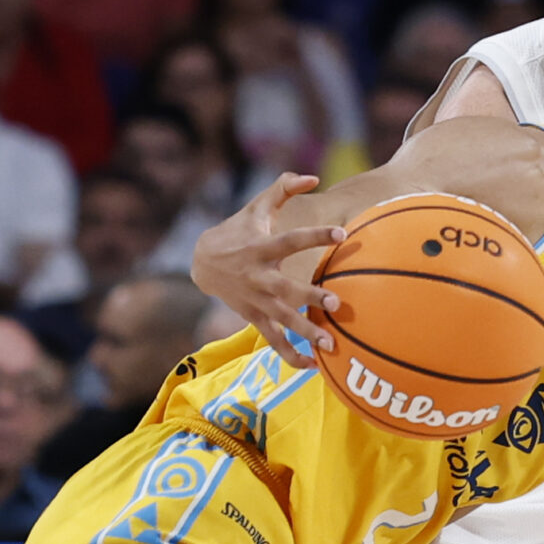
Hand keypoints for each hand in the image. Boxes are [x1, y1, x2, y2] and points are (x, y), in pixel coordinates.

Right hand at [191, 172, 344, 369]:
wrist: (201, 262)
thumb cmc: (238, 231)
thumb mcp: (257, 207)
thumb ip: (284, 188)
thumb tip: (314, 177)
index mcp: (262, 248)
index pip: (291, 239)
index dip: (315, 235)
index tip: (342, 232)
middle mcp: (259, 277)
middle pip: (286, 289)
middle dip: (310, 297)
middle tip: (336, 302)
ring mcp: (256, 300)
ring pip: (282, 320)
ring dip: (305, 333)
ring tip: (331, 344)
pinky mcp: (254, 317)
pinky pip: (273, 340)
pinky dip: (291, 355)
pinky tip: (314, 366)